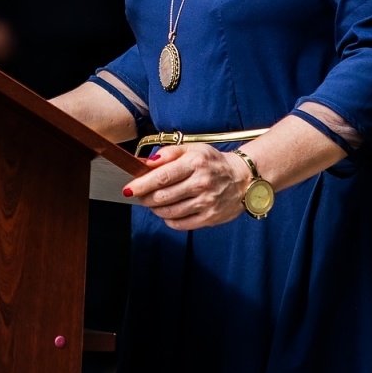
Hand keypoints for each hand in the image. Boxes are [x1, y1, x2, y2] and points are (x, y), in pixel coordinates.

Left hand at [124, 143, 248, 229]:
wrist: (243, 178)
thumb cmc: (213, 162)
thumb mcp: (193, 148)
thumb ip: (169, 153)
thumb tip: (147, 162)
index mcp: (195, 163)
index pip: (161, 177)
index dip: (141, 184)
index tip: (128, 188)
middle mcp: (201, 183)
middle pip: (162, 196)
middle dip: (145, 198)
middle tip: (139, 195)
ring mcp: (206, 202)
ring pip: (169, 211)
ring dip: (155, 208)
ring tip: (153, 202)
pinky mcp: (210, 218)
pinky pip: (181, 224)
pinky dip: (168, 219)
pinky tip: (168, 212)